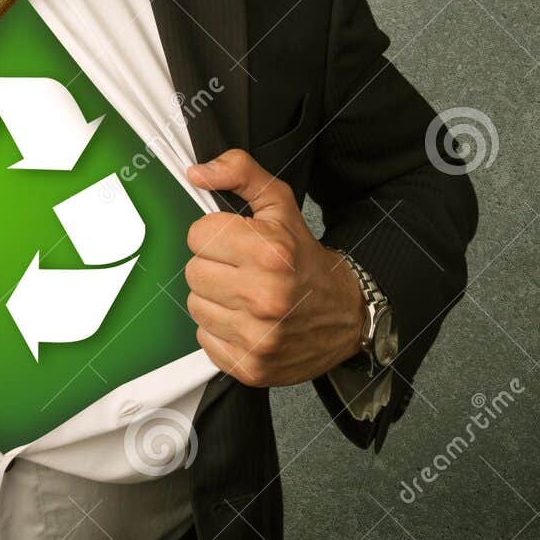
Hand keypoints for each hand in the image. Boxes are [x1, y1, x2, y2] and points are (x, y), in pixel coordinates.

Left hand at [183, 148, 366, 386]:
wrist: (346, 314)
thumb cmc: (306, 259)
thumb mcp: (280, 205)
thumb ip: (239, 172)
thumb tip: (197, 173)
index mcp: (269, 252)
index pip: (198, 235)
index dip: (214, 235)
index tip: (235, 242)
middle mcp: (264, 296)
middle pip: (193, 271)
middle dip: (214, 266)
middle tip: (242, 269)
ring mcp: (258, 336)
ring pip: (195, 305)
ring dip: (215, 299)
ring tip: (245, 295)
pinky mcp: (251, 366)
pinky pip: (205, 339)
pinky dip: (221, 330)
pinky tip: (246, 321)